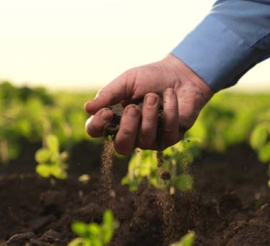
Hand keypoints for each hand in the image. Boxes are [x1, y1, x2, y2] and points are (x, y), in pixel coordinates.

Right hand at [84, 54, 212, 154]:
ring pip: (145, 140)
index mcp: (114, 118)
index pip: (96, 131)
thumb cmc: (151, 77)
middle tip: (133, 108)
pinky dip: (169, 110)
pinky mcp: (171, 138)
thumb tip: (88, 108)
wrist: (181, 74)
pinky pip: (167, 132)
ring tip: (154, 96)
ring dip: (149, 116)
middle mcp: (131, 133)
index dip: (97, 126)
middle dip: (127, 128)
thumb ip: (109, 93)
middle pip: (121, 147)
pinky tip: (170, 95)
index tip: (105, 112)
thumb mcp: (127, 80)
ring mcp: (152, 139)